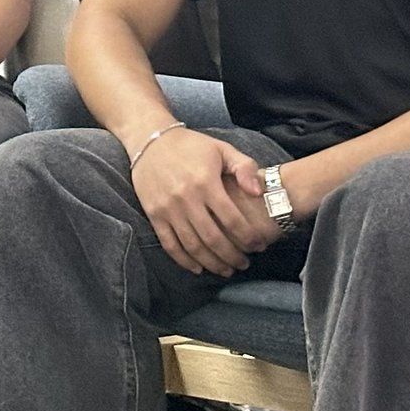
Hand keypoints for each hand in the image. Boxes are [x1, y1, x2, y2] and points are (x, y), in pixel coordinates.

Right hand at [129, 127, 276, 276]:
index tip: (259, 246)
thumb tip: (259, 192)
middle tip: (244, 264)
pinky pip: (169, 244)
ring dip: (212, 263)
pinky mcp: (154, 214)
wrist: (150, 140)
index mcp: (206, 182)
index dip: (249, 237)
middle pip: (213, 238)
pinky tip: (198, 268)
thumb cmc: (192, 146)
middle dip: (233, 256)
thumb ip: (244, 168)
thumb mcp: (222, 149)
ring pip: (193, 246)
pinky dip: (184, 261)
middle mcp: (186, 198)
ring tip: (226, 270)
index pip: (232, 220)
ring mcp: (168, 208)